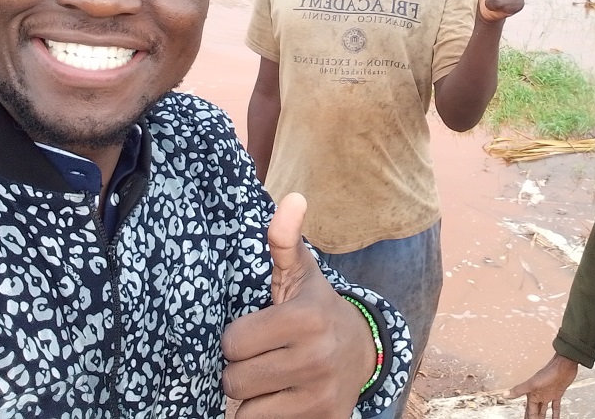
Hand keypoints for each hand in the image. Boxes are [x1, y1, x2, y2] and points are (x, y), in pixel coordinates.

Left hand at [222, 193, 375, 417]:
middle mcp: (315, 357)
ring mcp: (321, 393)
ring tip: (273, 378)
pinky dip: (266, 416)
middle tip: (265, 356)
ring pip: (245, 409)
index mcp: (305, 318)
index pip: (232, 342)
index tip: (258, 332)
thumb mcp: (300, 275)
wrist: (363, 353)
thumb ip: (284, 240)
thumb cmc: (316, 310)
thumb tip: (292, 198)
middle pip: (234, 379)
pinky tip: (285, 398)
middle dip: (242, 369)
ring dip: (252, 396)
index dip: (238, 338)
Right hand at [505, 353, 578, 417]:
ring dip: (543, 417)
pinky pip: (555, 407)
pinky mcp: (557, 394)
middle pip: (536, 411)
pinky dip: (555, 414)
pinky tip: (556, 418)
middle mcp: (539, 395)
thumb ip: (519, 390)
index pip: (529, 411)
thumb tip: (505, 394)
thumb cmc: (549, 372)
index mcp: (532, 394)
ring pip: (544, 410)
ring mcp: (548, 394)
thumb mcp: (532, 384)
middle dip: (535, 418)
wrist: (564, 365)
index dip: (529, 418)